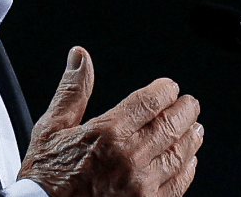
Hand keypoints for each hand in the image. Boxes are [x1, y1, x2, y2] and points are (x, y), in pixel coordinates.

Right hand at [18, 47, 202, 196]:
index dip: (166, 91)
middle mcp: (129, 158)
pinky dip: (187, 170)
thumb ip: (72, 90)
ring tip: (195, 129)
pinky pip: (177, 186)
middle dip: (185, 111)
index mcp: (108, 133)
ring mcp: (140, 186)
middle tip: (190, 104)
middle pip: (171, 125)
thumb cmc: (46, 177)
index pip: (150, 102)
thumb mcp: (51, 127)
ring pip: (178, 155)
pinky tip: (188, 162)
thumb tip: (80, 57)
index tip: (171, 87)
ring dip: (190, 138)